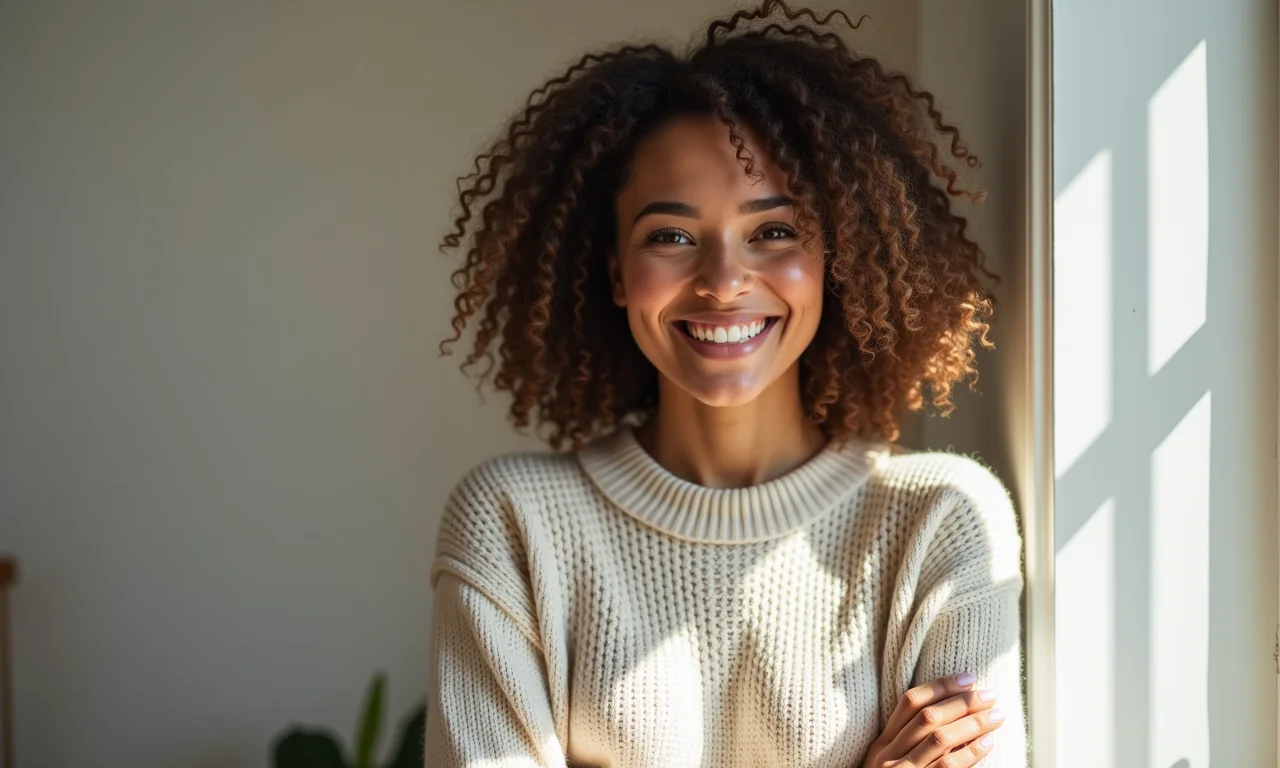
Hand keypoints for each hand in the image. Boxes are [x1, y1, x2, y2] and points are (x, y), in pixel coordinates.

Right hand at [859, 673, 1004, 767]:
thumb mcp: (889, 762)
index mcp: (881, 742)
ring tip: (997, 715)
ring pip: (940, 740)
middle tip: (989, 695)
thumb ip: (908, 740)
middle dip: (962, 703)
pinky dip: (971, 753)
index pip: (910, 702)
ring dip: (973, 724)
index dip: (940, 686)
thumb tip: (953, 710)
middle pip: (928, 718)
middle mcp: (889, 756)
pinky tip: (988, 742)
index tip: (967, 678)